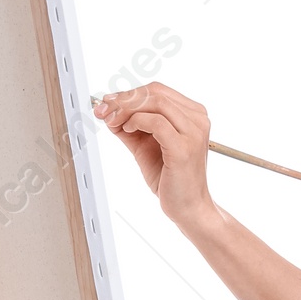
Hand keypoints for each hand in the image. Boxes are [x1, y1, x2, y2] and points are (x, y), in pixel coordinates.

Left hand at [93, 84, 214, 229]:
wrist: (188, 208)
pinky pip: (156, 122)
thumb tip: (108, 111)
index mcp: (192, 114)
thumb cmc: (171, 179)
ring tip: (112, 120)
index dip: (128, 93)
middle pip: (155, 93)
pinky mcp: (184, 147)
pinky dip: (136, 121)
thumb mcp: (146, 146)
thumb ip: (130, 127)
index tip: (106, 103)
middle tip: (103, 109)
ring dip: (126, 109)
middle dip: (123, 99)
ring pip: (155, 103)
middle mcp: (197, 119)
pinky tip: (127, 129)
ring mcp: (193, 132)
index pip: (157, 91)